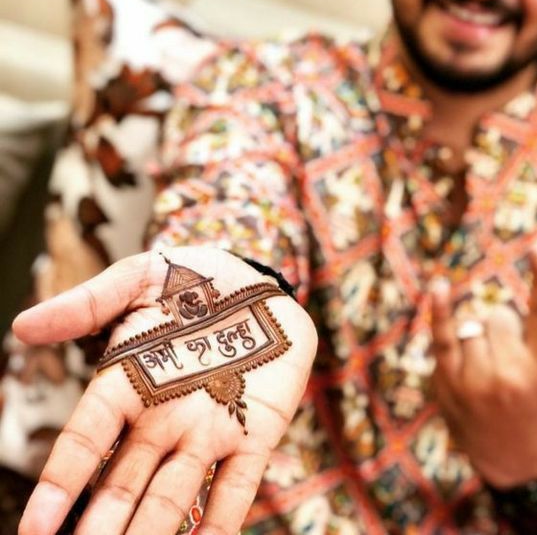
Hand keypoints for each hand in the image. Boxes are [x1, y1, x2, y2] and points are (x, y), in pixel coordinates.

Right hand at [13, 247, 316, 534]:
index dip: (61, 484)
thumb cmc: (193, 279)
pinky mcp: (256, 432)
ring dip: (151, 534)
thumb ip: (88, 304)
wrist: (260, 282)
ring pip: (173, 495)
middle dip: (102, 525)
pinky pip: (237, 486)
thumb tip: (21, 326)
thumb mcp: (139, 279)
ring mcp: (210, 428)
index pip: (86, 441)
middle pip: (123, 484)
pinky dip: (222, 522)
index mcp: (130, 381)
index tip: (34, 529)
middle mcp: (163, 416)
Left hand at [430, 246, 536, 488]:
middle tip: (509, 358)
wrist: (512, 460)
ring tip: (489, 364)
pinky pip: (443, 337)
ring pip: (475, 324)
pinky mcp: (450, 383)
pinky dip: (441, 310)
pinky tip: (440, 287)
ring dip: (481, 334)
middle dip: (504, 328)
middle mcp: (513, 376)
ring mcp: (477, 380)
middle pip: (501, 317)